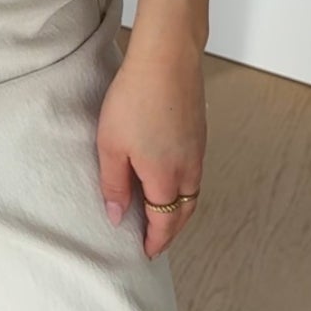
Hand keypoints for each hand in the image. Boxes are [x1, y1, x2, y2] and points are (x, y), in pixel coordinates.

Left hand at [96, 23, 206, 258]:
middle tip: (155, 241)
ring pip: (192, 194)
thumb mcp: (110, 145)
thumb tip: (117, 216)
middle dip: (170, 231)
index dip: (155, 241)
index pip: (163, 223)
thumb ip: (113, 184)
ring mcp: (198, 150)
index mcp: (165, 177)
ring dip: (179, 210)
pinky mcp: (199, 133)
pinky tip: (170, 178)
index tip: (145, 253)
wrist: (168, 57)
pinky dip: (184, 188)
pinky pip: (195, 173)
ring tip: (161, 214)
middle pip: (183, 212)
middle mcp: (188, 169)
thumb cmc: (134, 98)